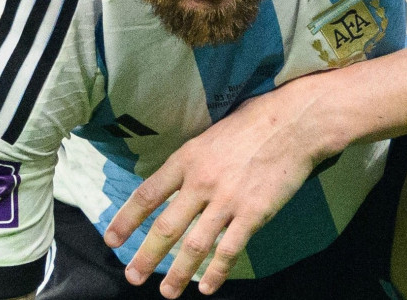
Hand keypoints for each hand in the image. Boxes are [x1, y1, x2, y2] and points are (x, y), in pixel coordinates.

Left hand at [104, 84, 327, 297]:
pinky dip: (216, 272)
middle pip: (166, 227)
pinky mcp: (253, 213)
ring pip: (194, 245)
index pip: (148, 194)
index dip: (126, 219)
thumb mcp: (211, 134)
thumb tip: (177, 180)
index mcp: (188, 158)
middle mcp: (202, 182)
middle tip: (132, 275)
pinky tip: (207, 287)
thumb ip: (193, 160)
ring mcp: (228, 200)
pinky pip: (229, 250)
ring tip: (167, 292)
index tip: (112, 240)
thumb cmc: (255, 122)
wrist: (294, 123)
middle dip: (146, 256)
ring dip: (178, 273)